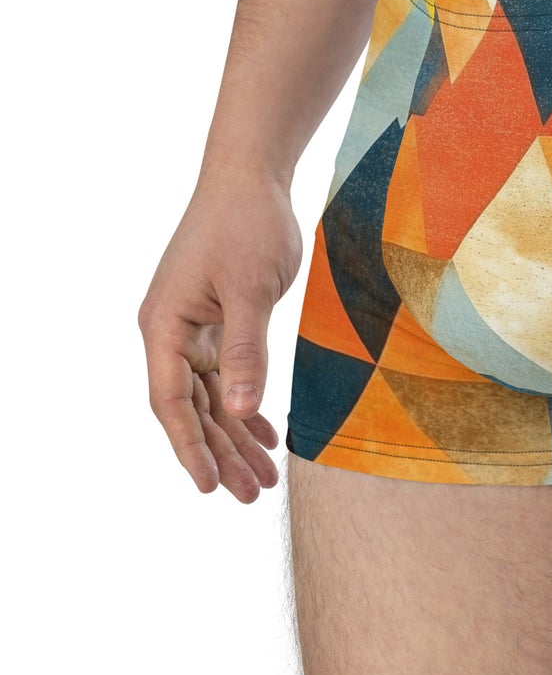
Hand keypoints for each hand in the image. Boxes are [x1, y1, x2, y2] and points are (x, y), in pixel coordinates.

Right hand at [137, 167, 303, 501]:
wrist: (250, 179)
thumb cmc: (247, 225)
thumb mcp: (252, 289)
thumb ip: (246, 349)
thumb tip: (238, 410)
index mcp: (164, 327)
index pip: (172, 403)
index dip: (190, 449)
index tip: (209, 488)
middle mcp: (170, 333)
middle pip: (192, 410)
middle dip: (221, 454)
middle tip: (251, 496)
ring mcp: (192, 328)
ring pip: (211, 398)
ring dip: (236, 437)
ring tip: (263, 478)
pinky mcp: (217, 322)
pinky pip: (226, 376)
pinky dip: (245, 405)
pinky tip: (264, 434)